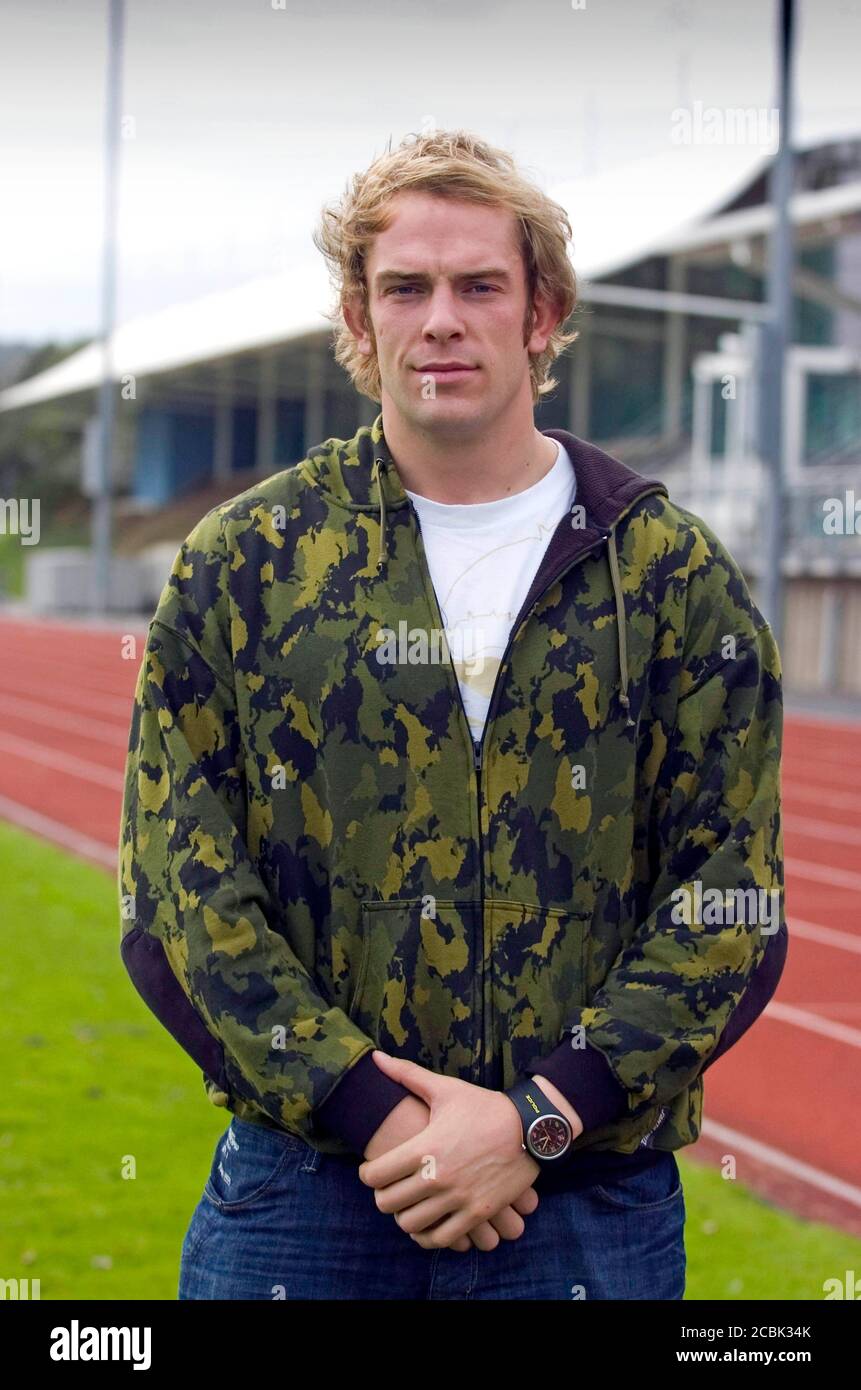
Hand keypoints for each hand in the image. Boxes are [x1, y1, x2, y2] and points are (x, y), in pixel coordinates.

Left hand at [358, 1051, 541, 1250]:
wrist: (530, 1127)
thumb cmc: (484, 1107)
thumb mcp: (445, 1089)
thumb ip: (407, 1075)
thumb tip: (376, 1057)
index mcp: (425, 1147)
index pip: (374, 1175)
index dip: (367, 1173)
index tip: (372, 1169)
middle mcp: (437, 1176)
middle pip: (387, 1204)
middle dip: (383, 1196)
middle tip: (389, 1188)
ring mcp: (458, 1198)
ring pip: (410, 1225)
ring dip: (404, 1217)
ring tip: (408, 1205)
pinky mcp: (478, 1213)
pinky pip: (441, 1239)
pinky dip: (428, 1236)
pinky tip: (427, 1224)